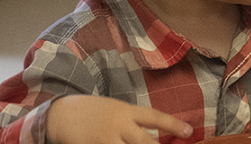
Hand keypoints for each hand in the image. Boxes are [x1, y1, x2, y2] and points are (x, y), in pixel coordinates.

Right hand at [46, 95, 193, 143]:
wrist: (61, 114)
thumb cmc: (94, 112)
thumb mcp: (117, 110)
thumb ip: (135, 122)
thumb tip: (156, 138)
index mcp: (126, 112)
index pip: (154, 117)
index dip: (173, 125)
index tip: (189, 131)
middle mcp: (118, 125)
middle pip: (144, 142)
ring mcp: (105, 139)